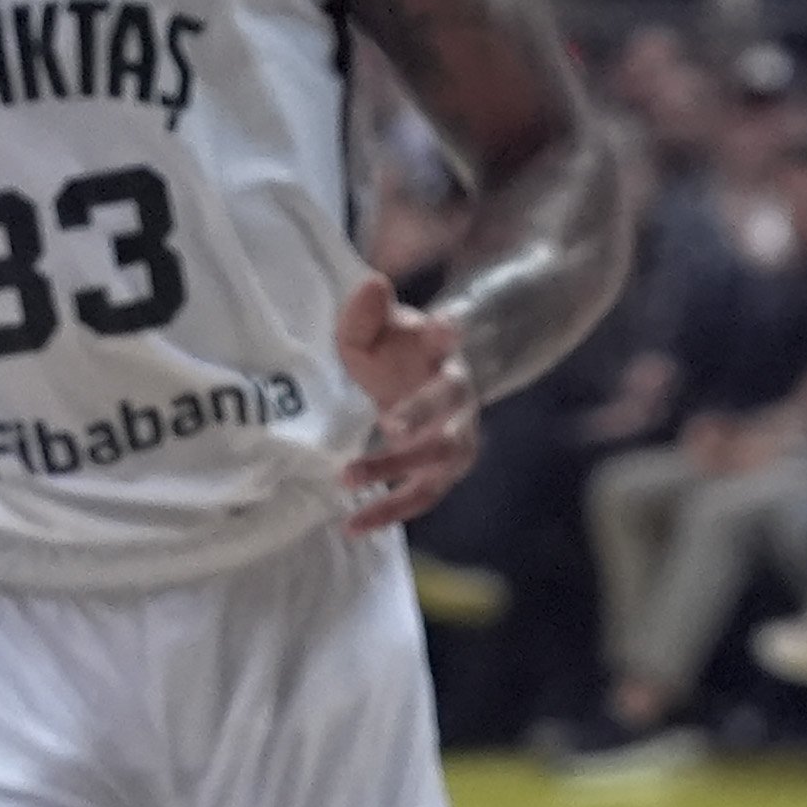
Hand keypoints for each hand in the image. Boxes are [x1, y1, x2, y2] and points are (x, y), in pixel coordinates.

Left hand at [335, 270, 479, 533]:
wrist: (413, 386)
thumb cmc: (390, 353)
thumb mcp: (370, 329)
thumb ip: (365, 311)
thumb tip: (374, 282)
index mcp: (442, 351)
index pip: (449, 336)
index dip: (449, 331)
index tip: (447, 325)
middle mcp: (458, 396)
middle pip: (449, 408)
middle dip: (421, 416)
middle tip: (388, 425)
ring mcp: (456, 438)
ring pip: (436, 462)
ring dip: (394, 470)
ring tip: (347, 477)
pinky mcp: (442, 474)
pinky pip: (420, 498)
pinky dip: (388, 511)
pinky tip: (353, 523)